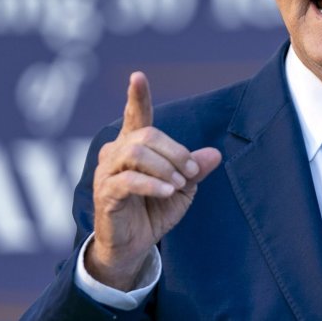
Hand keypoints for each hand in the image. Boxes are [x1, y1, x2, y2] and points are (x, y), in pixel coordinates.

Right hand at [85, 72, 221, 289]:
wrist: (135, 245)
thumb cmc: (156, 210)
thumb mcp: (183, 188)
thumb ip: (195, 169)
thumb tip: (216, 154)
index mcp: (134, 145)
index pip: (136, 116)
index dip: (137, 96)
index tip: (138, 76)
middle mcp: (116, 153)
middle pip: (147, 136)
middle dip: (175, 152)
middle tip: (191, 172)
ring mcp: (106, 172)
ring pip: (136, 153)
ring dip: (164, 167)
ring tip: (178, 185)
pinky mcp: (105, 193)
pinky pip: (128, 180)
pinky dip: (152, 184)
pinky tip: (168, 192)